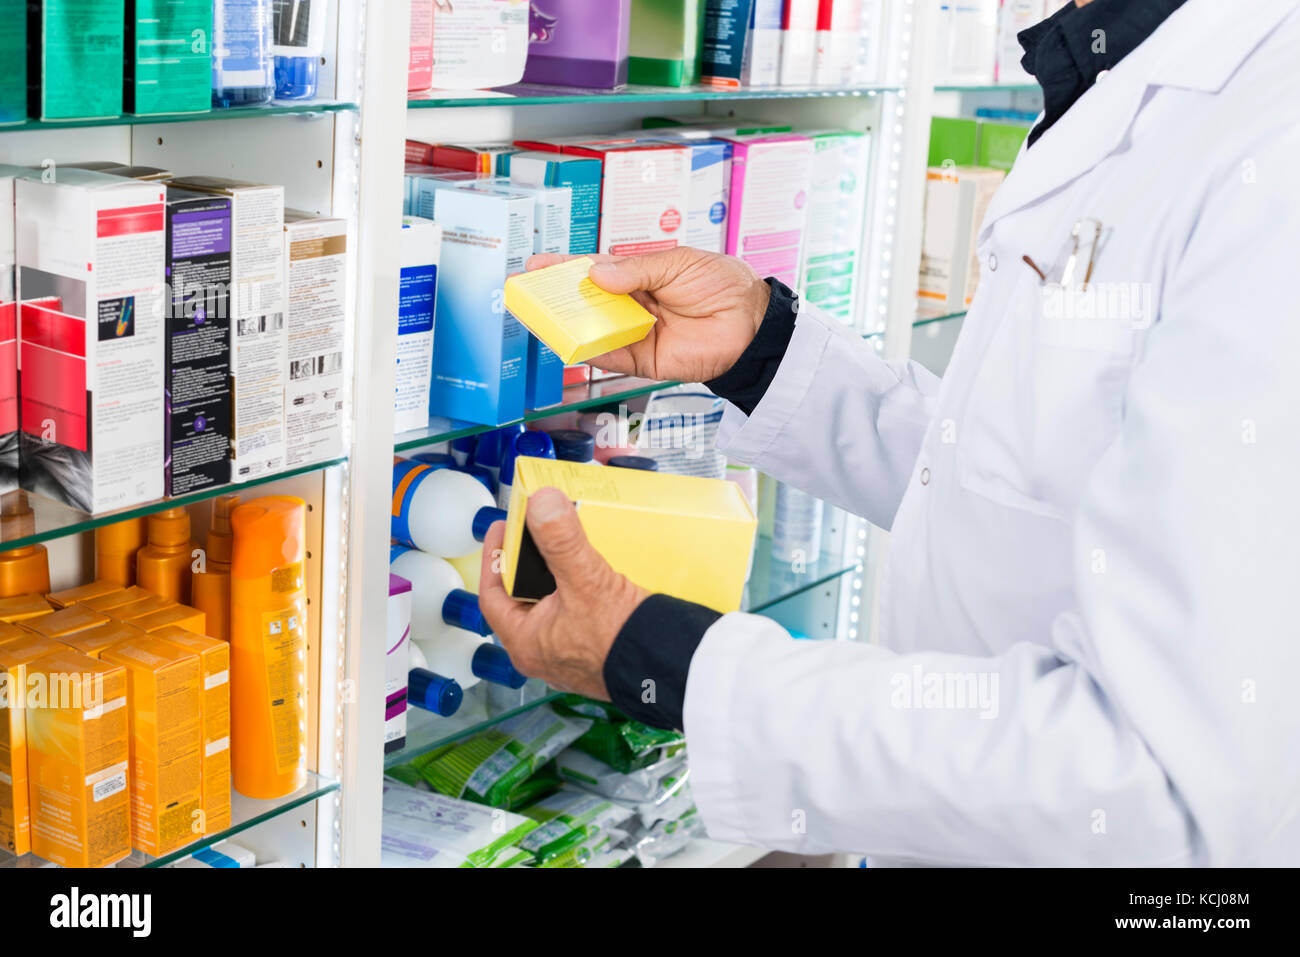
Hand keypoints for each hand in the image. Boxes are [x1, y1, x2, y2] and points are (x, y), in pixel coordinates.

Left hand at [478, 488, 648, 699]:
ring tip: (567, 551)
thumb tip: (542, 503)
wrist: (668, 671)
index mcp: (525, 643)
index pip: (492, 594)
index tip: (503, 530)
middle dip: (527, 566)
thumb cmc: (620, 642)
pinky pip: (577, 618)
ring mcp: (569, 657)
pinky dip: (580, 595)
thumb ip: (561, 541)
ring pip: (551, 609)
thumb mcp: (586, 582)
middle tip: (536, 536)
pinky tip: (596, 579)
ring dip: (557, 580)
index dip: (494, 557)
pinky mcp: (594, 654)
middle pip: (522, 600)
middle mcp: (542, 655)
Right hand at [525, 247, 770, 382]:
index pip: (595, 269)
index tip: (536, 264)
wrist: (751, 325)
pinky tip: (565, 342)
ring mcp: (635, 332)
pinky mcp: (642, 360)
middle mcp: (633, 304)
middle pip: (586, 301)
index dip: (565, 266)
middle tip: (527, 291)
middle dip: (556, 296)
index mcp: (641, 275)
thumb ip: (635, 269)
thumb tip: (596, 274)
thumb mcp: (677, 263)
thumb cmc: (722, 285)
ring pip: (591, 329)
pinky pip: (608, 357)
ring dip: (565, 324)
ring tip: (538, 316)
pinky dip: (586, 351)